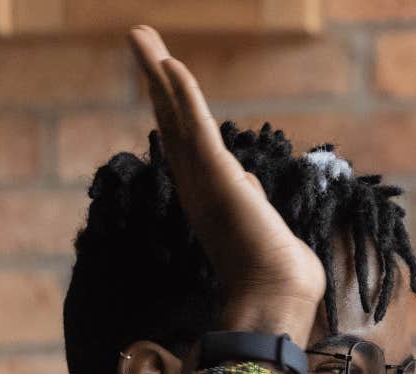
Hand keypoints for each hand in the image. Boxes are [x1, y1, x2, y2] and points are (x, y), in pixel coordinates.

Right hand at [127, 26, 324, 327]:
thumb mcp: (263, 226)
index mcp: (208, 194)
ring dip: (157, 71)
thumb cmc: (277, 275)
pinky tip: (168, 62)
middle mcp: (196, 184)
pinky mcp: (216, 176)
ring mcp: (203, 179)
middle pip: (170, 118)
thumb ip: (249, 201)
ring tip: (139, 33)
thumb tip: (249, 187)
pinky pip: (195, 126)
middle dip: (154, 77)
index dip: (170, 104)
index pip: (184, 138)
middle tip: (138, 37)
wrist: (277, 298)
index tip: (161, 74)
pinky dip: (182, 93)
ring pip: (174, 114)